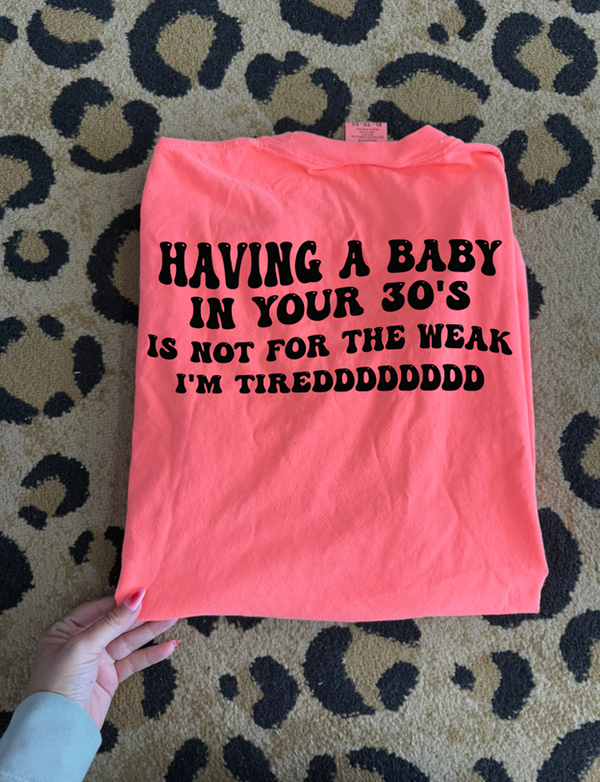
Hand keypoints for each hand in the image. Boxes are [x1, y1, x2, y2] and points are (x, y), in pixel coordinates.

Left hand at [23, 589, 179, 731]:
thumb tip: (134, 598)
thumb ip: (111, 622)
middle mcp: (81, 643)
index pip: (98, 609)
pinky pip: (133, 661)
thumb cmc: (59, 684)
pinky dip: (151, 654)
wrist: (59, 729)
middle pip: (116, 624)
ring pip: (128, 641)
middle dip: (140, 615)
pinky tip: (168, 647)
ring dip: (150, 631)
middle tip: (163, 603)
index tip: (143, 591)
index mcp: (65, 631)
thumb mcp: (83, 646)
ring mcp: (97, 661)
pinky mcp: (110, 677)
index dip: (120, 601)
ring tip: (172, 619)